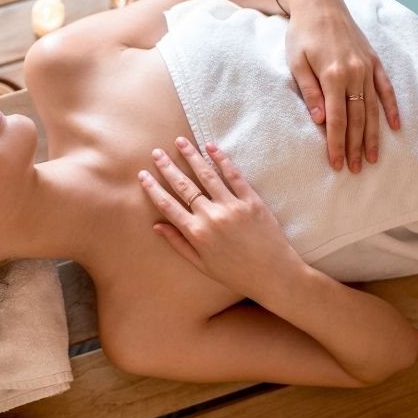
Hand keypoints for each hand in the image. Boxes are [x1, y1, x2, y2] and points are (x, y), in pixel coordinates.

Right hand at [138, 137, 304, 297]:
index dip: (153, 188)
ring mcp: (232, 207)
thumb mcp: (202, 265)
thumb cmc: (236, 274)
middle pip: (184, 186)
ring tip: (180, 141)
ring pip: (207, 175)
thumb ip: (179, 243)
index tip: (143, 174)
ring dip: (192, 156)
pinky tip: (210, 146)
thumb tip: (157, 226)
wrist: (274, 276)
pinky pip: (234, 176)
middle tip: (156, 152)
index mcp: (197, 233)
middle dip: (168, 167)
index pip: (168, 205)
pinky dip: (222, 159)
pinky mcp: (252, 201)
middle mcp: (211, 217)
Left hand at [284, 0, 400, 172]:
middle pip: (357, 119)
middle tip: (353, 169)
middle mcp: (354, 74)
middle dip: (355, 146)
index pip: (337, 120)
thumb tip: (320, 121)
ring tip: (371, 157)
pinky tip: (394, 126)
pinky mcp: (373, 61)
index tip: (335, 163)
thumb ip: (309, 92)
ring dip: (372, 135)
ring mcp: (366, 67)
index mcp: (332, 76)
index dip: (336, 144)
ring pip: (372, 109)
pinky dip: (391, 108)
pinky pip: (385, 88)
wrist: (320, 5)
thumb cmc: (301, 35)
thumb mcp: (296, 63)